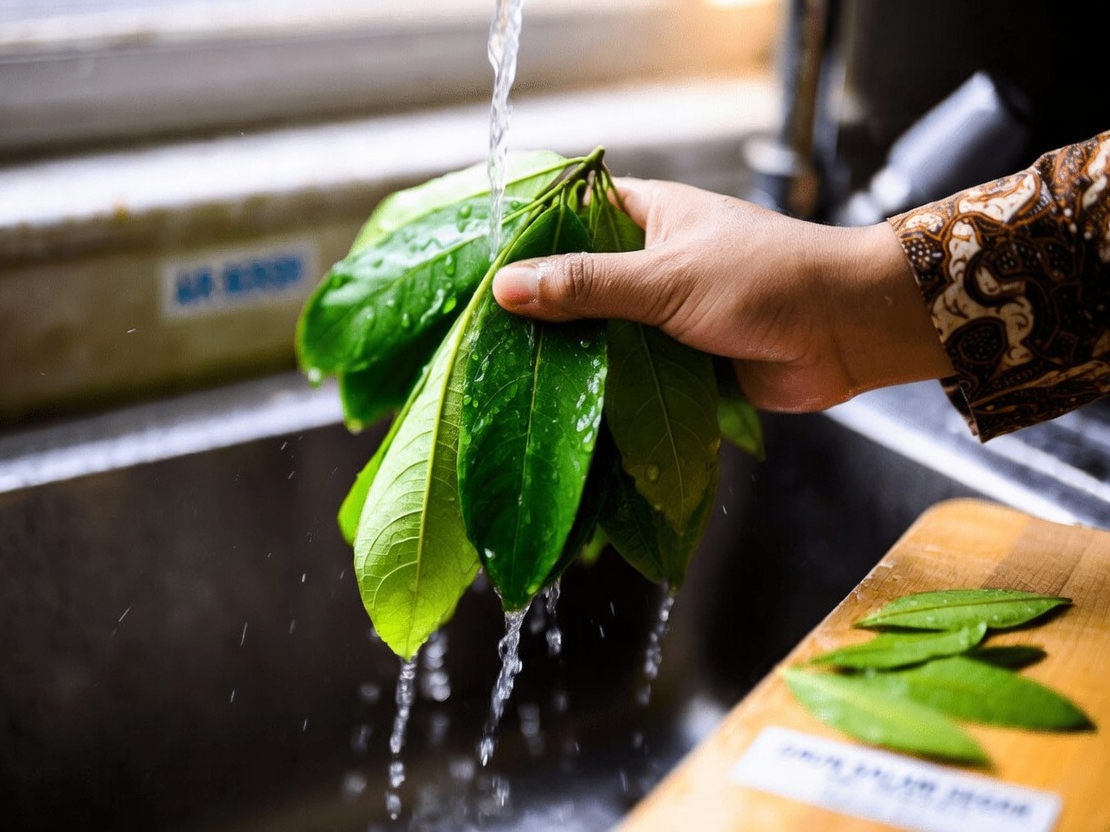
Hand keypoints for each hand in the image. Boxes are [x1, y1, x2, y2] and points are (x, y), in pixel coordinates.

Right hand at [492, 178, 953, 410]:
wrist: (848, 333)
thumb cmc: (767, 281)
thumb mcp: (666, 277)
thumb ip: (586, 284)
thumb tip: (506, 288)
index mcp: (647, 214)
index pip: (568, 213)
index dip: (525, 236)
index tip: (475, 266)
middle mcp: (650, 259)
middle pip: (576, 279)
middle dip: (538, 309)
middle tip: (480, 335)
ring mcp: (663, 311)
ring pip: (599, 331)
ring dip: (569, 354)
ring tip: (506, 377)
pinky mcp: (678, 358)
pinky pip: (627, 371)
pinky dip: (602, 387)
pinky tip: (558, 406)